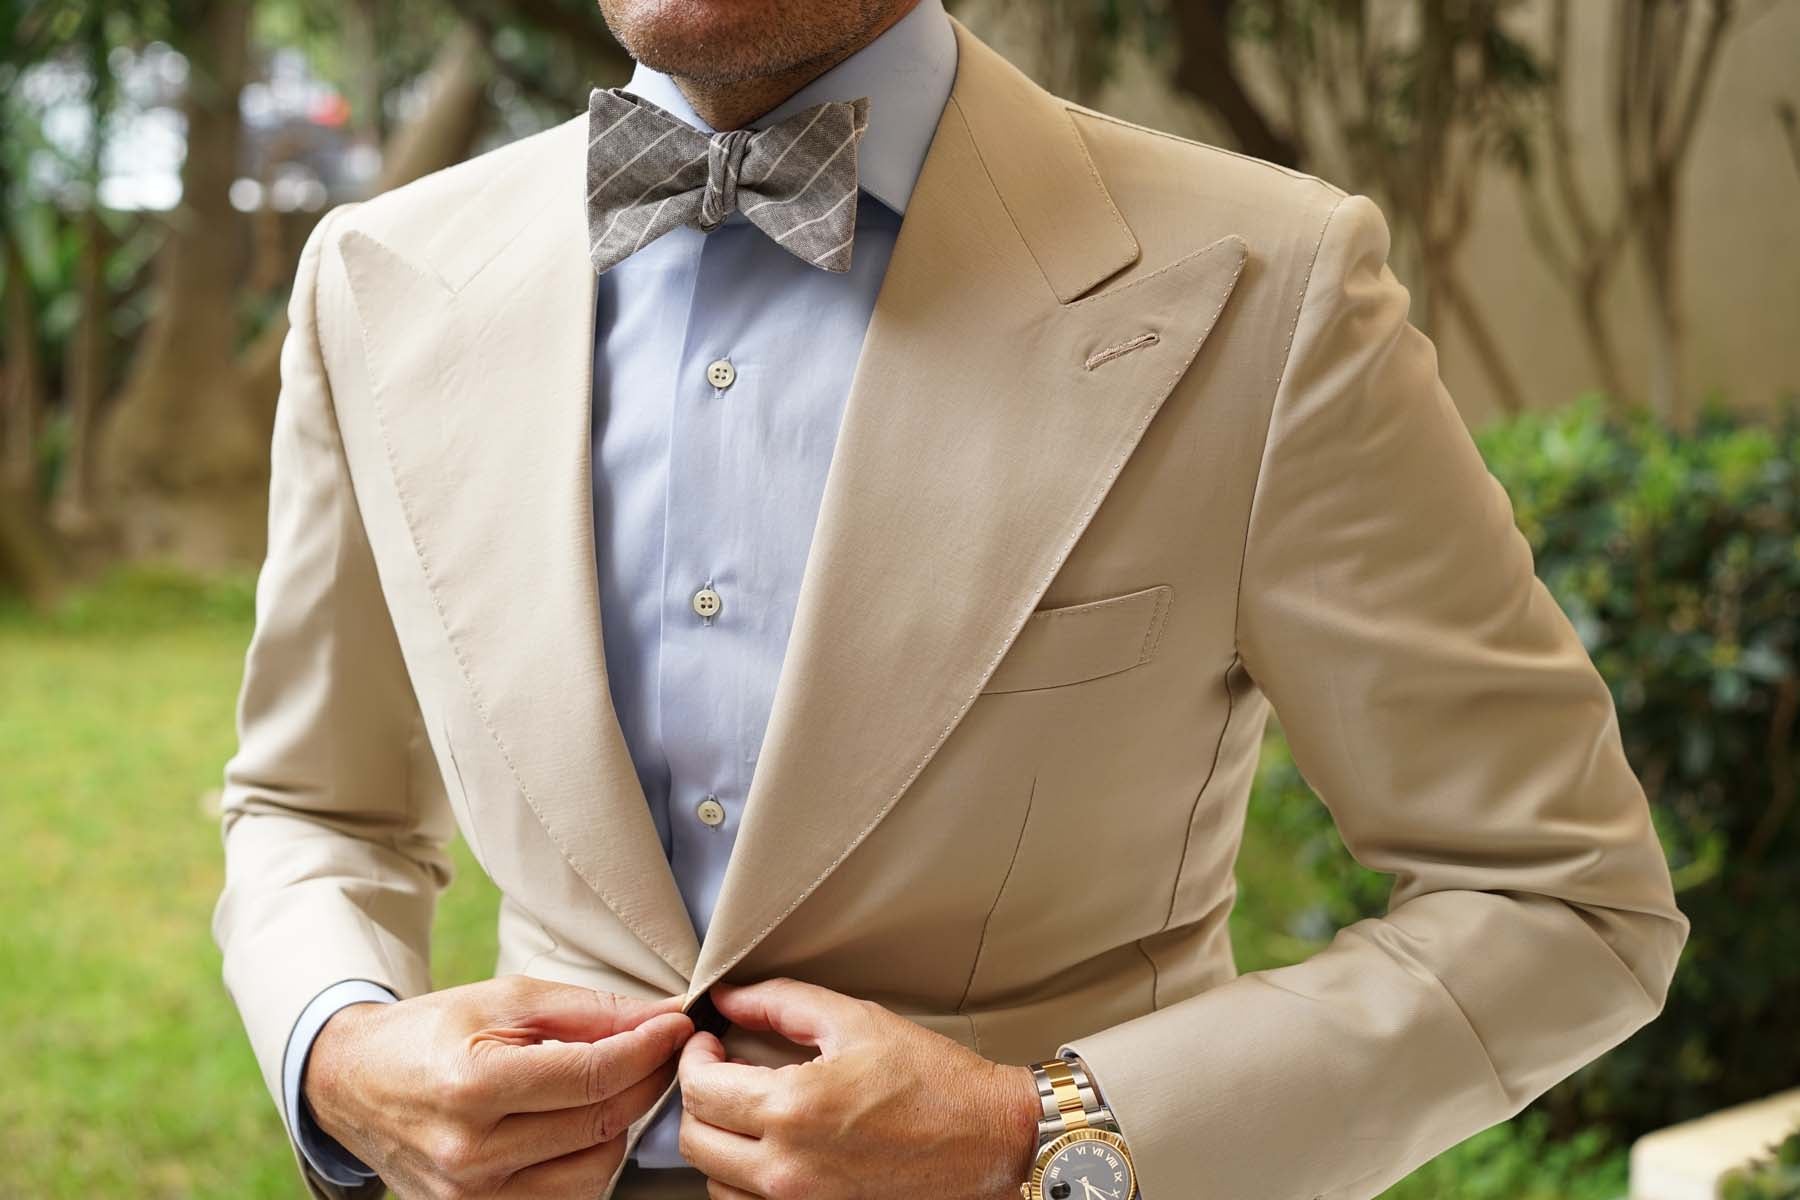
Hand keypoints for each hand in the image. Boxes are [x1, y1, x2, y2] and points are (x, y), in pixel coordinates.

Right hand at [304, 974, 693, 1198]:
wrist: (356, 1086)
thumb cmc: (432, 1034)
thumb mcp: (505, 1000)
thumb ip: (589, 1010)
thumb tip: (663, 1015)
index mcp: (471, 1086)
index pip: (592, 1076)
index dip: (649, 1048)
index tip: (678, 1024)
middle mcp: (470, 1154)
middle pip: (600, 1123)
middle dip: (647, 1080)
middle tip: (662, 1048)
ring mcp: (472, 1198)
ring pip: (595, 1170)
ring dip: (620, 1125)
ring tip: (611, 1086)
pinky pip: (567, 1197)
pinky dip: (589, 1159)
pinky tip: (581, 1123)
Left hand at [676, 978, 1039, 1199]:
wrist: (988, 1139)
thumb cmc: (933, 1081)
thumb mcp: (855, 1021)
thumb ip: (780, 1003)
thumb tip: (728, 998)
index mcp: (793, 1107)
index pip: (699, 1088)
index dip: (693, 1057)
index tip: (708, 1042)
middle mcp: (788, 1167)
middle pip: (695, 1139)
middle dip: (698, 1097)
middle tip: (721, 1069)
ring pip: (715, 1179)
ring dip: (719, 1140)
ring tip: (746, 1108)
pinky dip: (744, 1177)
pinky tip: (771, 1146)